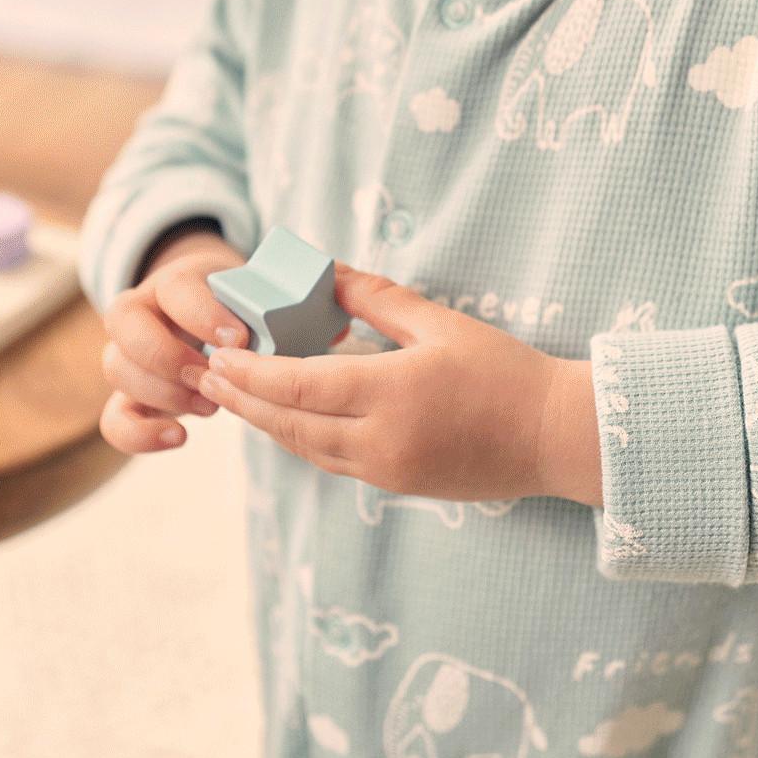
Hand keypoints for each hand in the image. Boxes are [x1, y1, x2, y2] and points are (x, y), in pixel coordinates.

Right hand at [97, 238, 352, 454]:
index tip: (240, 337)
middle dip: (168, 351)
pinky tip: (181, 437)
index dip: (202, 312)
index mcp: (178, 280)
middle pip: (124, 322)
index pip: (174, 287)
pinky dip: (140, 433)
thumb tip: (341, 326)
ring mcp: (129, 353)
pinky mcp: (130, 396)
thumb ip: (295, 304)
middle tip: (211, 373)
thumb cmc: (246, 308)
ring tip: (210, 406)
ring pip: (117, 367)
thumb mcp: (264, 294)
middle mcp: (142, 310)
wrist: (208, 315)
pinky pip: (114, 419)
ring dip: (161, 390)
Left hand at [194, 261, 556, 501]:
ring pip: (306, 449)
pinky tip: (283, 419)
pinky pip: (331, 462)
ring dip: (265, 423)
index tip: (217, 355)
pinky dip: (299, 439)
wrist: (553, 437)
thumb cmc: (504, 371)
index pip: (299, 387)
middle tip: (204, 375)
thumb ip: (375, 298)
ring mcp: (387, 470)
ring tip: (231, 396)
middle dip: (242, 400)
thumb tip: (323, 272)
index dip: (251, 374)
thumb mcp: (440, 323)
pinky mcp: (396, 485)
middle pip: (289, 424)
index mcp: (393, 394)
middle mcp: (382, 441)